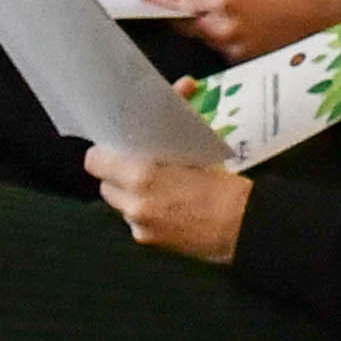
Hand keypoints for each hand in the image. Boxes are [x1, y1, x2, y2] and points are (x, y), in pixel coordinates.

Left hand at [85, 145, 250, 260]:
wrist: (244, 226)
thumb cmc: (224, 185)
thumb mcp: (193, 152)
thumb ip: (166, 138)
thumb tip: (174, 98)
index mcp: (142, 175)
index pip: (95, 161)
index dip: (105, 153)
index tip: (117, 149)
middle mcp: (134, 203)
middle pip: (104, 185)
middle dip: (118, 176)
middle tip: (139, 167)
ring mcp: (139, 225)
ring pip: (119, 204)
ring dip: (130, 195)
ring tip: (157, 189)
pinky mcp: (147, 241)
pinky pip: (135, 221)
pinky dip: (144, 214)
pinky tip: (167, 209)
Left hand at [143, 0, 340, 63]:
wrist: (319, 22)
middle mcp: (222, 26)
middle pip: (185, 23)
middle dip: (181, 15)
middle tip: (178, 6)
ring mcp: (229, 48)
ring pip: (203, 37)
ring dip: (206, 27)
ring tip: (232, 17)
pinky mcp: (238, 63)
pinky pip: (220, 48)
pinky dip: (223, 39)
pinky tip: (243, 31)